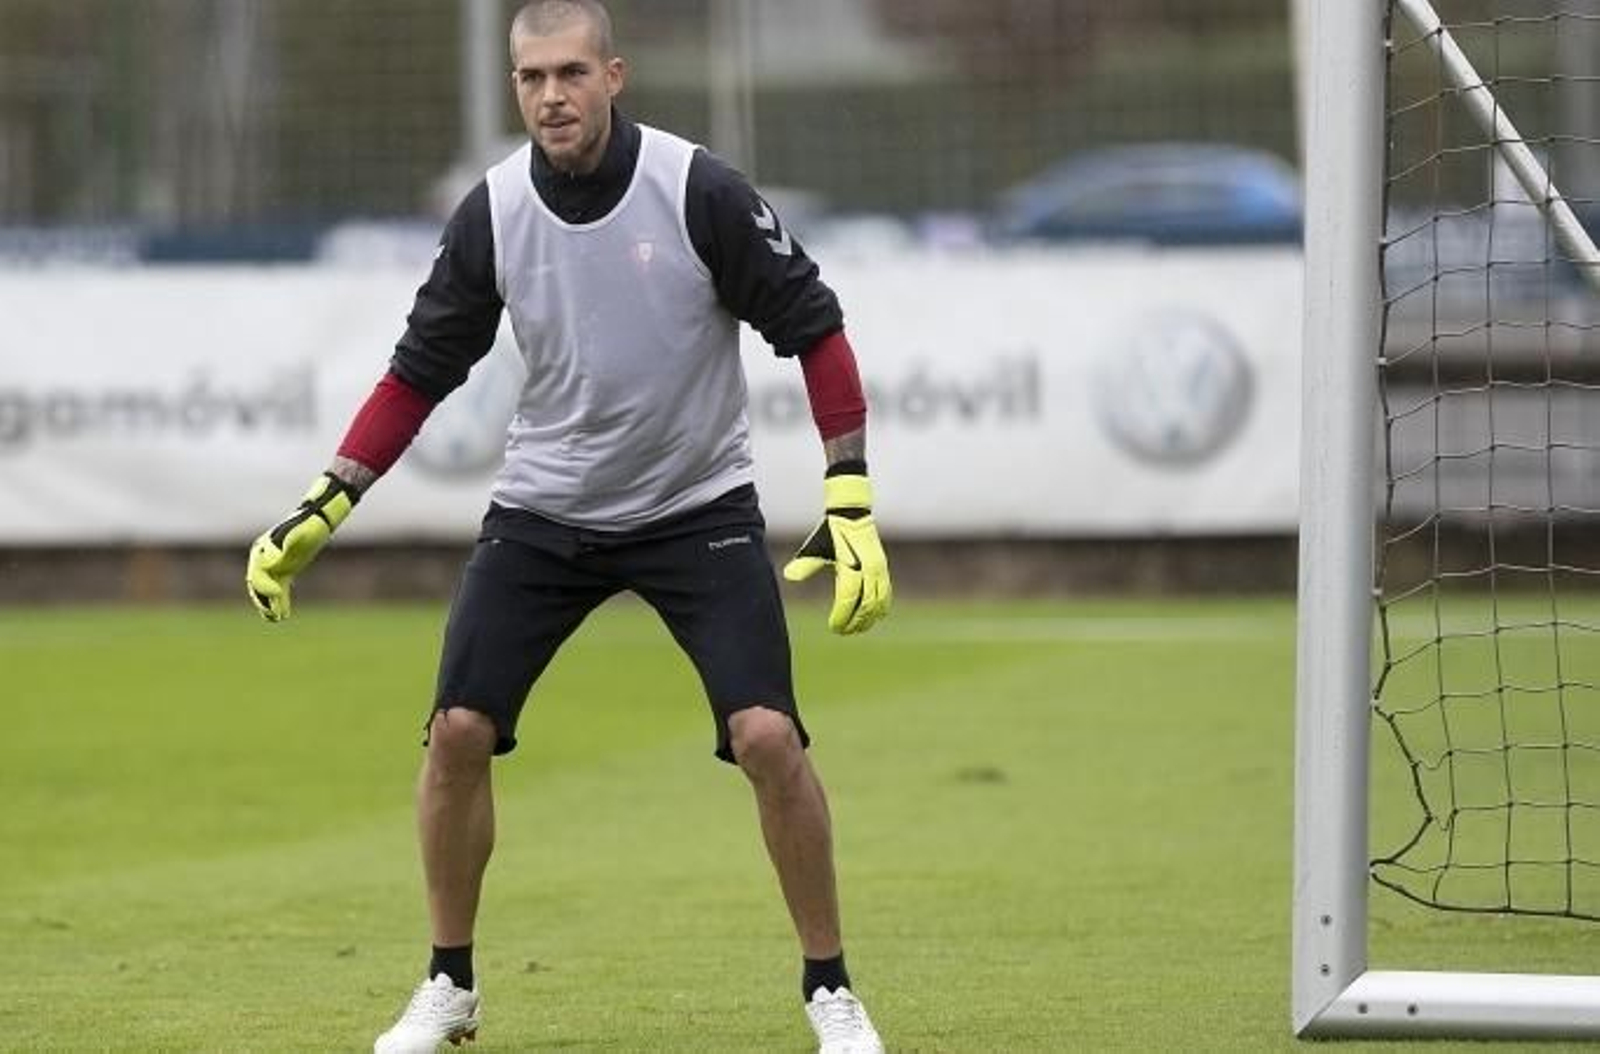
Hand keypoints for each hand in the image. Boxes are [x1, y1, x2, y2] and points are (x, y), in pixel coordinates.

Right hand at [245, 473, 358, 621]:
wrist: (319, 517)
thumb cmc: (310, 524)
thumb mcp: (300, 534)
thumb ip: (288, 545)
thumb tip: (275, 561)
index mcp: (263, 548)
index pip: (259, 573)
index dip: (265, 586)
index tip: (277, 594)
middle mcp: (264, 557)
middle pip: (258, 584)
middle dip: (264, 600)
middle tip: (274, 613)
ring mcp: (274, 564)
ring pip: (266, 589)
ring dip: (269, 604)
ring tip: (278, 618)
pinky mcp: (285, 570)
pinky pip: (278, 589)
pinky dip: (279, 601)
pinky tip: (283, 615)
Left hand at [783, 473, 891, 633]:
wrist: (852, 513)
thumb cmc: (830, 532)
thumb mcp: (815, 546)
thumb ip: (805, 563)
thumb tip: (789, 576)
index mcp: (851, 564)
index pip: (848, 598)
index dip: (842, 616)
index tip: (833, 627)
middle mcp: (869, 568)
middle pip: (866, 605)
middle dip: (855, 622)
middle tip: (843, 632)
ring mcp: (879, 569)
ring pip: (879, 602)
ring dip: (869, 619)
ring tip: (857, 629)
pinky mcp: (884, 569)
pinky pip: (886, 594)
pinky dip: (881, 608)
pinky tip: (873, 617)